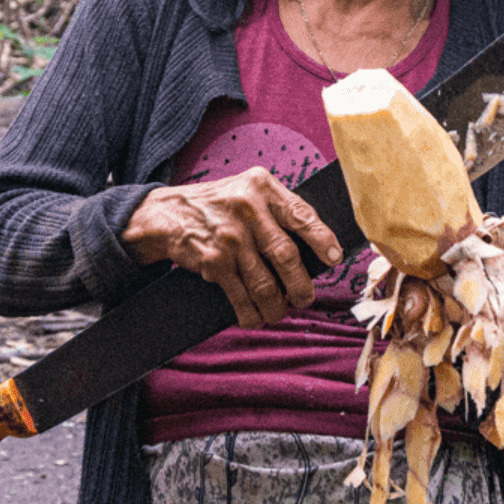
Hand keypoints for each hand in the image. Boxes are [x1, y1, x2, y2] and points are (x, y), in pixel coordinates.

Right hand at [123, 167, 342, 328]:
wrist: (168, 214)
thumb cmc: (220, 204)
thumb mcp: (249, 190)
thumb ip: (278, 209)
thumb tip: (314, 249)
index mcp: (263, 186)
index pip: (301, 214)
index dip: (322, 239)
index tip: (335, 258)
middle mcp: (248, 209)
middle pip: (286, 255)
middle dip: (301, 285)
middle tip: (305, 298)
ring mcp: (230, 237)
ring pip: (265, 283)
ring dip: (277, 306)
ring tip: (280, 311)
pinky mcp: (214, 261)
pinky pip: (240, 296)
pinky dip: (251, 313)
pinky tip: (255, 317)